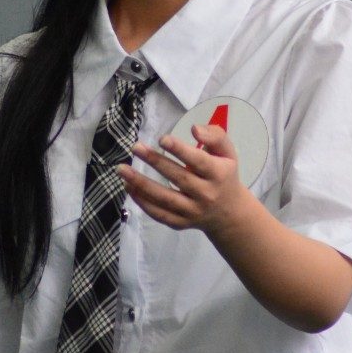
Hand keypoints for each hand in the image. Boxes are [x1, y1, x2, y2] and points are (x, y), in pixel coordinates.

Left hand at [120, 123, 255, 236]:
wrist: (229, 213)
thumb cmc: (224, 175)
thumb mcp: (227, 153)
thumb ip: (215, 136)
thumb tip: (195, 129)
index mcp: (218, 174)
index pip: (198, 161)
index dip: (180, 150)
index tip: (162, 139)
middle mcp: (206, 194)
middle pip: (178, 177)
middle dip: (155, 162)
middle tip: (136, 147)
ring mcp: (192, 211)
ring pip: (164, 199)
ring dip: (141, 184)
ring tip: (122, 170)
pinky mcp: (181, 223)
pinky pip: (159, 214)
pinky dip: (142, 202)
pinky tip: (129, 186)